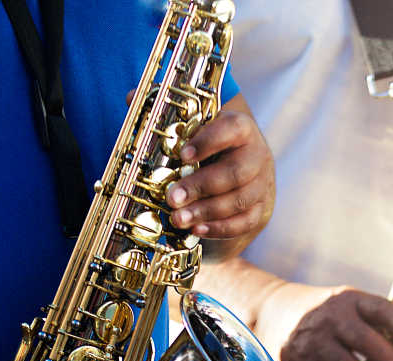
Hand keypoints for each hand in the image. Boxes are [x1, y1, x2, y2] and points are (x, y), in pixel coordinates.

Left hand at [165, 107, 274, 240]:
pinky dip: (220, 228)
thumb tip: (130, 97)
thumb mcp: (197, 127)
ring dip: (206, 211)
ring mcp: (262, 184)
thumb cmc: (214, 147)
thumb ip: (167, 114)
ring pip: (239, 200)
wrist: (248, 172)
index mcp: (241, 128)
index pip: (230, 130)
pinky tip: (197, 229)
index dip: (207, 142)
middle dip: (201, 186)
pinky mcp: (261, 209)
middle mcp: (256, 155)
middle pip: (235, 172)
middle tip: (171, 197)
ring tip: (178, 218)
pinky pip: (244, 222)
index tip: (181, 154)